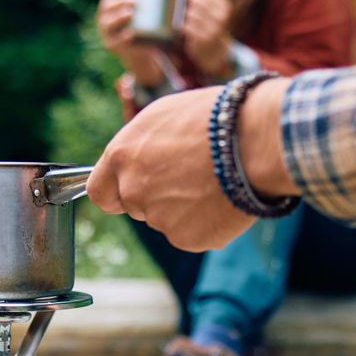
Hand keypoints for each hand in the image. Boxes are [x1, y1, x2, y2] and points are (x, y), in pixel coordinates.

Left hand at [89, 79, 296, 251]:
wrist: (255, 140)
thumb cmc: (214, 118)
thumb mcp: (164, 117)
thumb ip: (141, 147)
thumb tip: (136, 162)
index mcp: (122, 156)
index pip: (100, 192)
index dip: (116, 192)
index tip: (128, 190)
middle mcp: (134, 190)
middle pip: (137, 206)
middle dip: (158, 196)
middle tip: (191, 176)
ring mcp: (159, 218)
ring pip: (167, 220)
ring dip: (185, 208)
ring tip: (215, 181)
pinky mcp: (186, 238)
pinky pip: (193, 234)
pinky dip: (207, 223)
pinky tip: (224, 198)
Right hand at [97, 0, 163, 86]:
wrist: (138, 48)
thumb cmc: (137, 21)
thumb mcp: (134, 4)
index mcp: (108, 4)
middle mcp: (103, 17)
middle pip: (106, 6)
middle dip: (118, 1)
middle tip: (134, 0)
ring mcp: (106, 33)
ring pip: (108, 23)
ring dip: (118, 16)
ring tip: (131, 13)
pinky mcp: (112, 46)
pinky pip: (115, 42)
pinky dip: (123, 37)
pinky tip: (131, 33)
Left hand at [182, 0, 232, 77]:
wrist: (214, 51)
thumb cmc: (208, 24)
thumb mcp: (209, 7)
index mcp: (224, 5)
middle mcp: (222, 16)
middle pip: (196, 1)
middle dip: (187, 4)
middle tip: (183, 9)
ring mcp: (214, 28)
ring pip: (190, 14)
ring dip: (183, 16)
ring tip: (184, 20)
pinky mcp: (204, 39)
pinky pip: (187, 27)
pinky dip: (182, 26)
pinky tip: (182, 28)